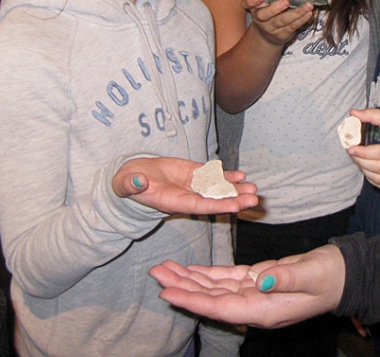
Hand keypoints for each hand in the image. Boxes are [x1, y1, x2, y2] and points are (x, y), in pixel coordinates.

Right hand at [113, 157, 258, 215]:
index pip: (198, 206)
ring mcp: (190, 186)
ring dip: (235, 189)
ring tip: (253, 189)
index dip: (216, 206)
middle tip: (254, 199)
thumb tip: (137, 182)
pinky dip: (226, 176)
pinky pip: (211, 176)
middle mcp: (185, 196)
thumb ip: (131, 185)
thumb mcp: (126, 183)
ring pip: (216, 189)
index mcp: (172, 202)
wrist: (132, 175)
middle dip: (234, 200)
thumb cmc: (128, 182)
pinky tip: (241, 175)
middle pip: (213, 200)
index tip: (235, 206)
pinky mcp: (192, 174)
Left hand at [150, 244, 345, 327]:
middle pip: (211, 298)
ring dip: (190, 279)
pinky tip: (190, 270)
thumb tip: (261, 280)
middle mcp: (255, 306)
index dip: (194, 300)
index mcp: (266, 311)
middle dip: (183, 287)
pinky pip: (226, 279)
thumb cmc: (332, 276)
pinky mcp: (258, 280)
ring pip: (215, 288)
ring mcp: (255, 294)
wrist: (345, 274)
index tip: (169, 293)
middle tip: (157, 273)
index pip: (222, 308)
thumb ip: (287, 278)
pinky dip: (207, 274)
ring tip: (165, 269)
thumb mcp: (313, 275)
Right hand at [243, 0, 315, 46]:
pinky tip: (309, 13)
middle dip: (275, 8)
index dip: (251, 0)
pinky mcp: (282, 35)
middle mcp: (260, 16)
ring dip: (296, 13)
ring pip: (282, 21)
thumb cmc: (275, 4)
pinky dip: (302, 20)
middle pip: (264, 14)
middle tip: (286, 1)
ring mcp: (270, 27)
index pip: (248, 2)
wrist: (271, 32)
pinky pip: (292, 27)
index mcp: (256, 3)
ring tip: (308, 5)